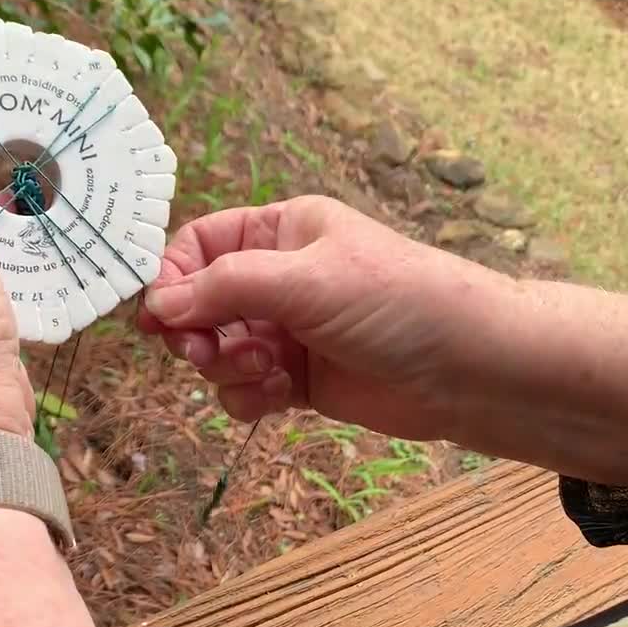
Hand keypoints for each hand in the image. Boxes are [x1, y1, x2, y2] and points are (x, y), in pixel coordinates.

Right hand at [138, 195, 513, 439]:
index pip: (199, 244)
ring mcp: (287, 330)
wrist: (471, 370)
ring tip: (265, 372)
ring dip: (225, 367)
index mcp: (281, 231)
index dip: (172, 277)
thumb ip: (225, 287)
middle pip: (199, 302)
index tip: (157, 316)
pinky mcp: (297, 379)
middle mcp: (279, 277)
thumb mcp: (305, 279)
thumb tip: (156, 302)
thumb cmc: (399, 302)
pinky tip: (281, 394)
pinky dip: (249, 395)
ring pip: (217, 350)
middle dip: (196, 332)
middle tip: (205, 353)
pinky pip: (243, 388)